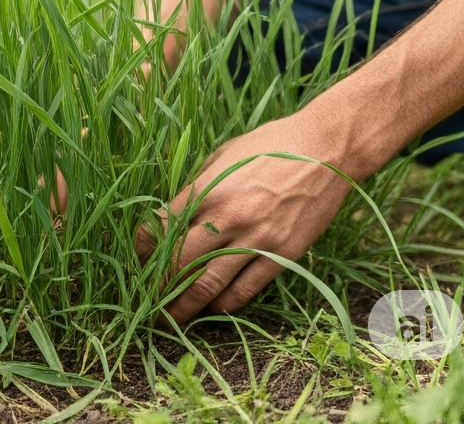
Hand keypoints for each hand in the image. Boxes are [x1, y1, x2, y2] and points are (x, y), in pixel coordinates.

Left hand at [138, 107, 355, 319]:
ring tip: (173, 319)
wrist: (325, 151)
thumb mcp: (224, 155)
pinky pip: (247, 288)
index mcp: (208, 188)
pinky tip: (213, 308)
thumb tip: (180, 210)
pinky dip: (226, 303)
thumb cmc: (270, 145)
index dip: (145, 245)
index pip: (163, 223)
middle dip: (159, 284)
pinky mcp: (283, 255)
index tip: (138, 257)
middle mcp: (227, 217)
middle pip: (180, 260)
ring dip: (187, 304)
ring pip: (210, 283)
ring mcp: (256, 239)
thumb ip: (201, 185)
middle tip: (148, 300)